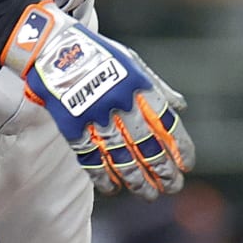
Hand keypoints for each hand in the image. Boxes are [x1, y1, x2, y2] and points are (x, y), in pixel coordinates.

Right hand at [3, 1, 194, 199]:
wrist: (55, 48)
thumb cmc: (100, 53)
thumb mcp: (133, 60)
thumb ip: (158, 86)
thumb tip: (181, 107)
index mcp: (138, 84)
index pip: (167, 122)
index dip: (180, 146)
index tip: (187, 165)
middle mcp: (119, 101)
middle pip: (146, 145)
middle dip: (163, 170)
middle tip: (174, 186)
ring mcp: (94, 115)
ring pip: (120, 157)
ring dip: (137, 180)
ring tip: (149, 194)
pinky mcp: (71, 125)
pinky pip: (89, 158)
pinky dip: (102, 176)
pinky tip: (113, 188)